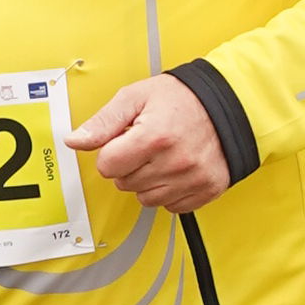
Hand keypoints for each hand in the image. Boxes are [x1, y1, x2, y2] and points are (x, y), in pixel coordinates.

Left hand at [75, 71, 239, 216]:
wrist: (228, 104)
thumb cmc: (183, 98)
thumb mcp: (136, 97)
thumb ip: (103, 122)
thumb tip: (75, 140)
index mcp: (154, 137)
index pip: (107, 166)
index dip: (111, 152)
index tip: (124, 141)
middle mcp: (174, 162)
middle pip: (124, 184)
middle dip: (129, 165)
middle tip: (147, 145)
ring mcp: (192, 179)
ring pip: (146, 199)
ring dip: (147, 181)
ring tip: (161, 157)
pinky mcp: (206, 189)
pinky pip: (172, 206)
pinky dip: (170, 191)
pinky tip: (175, 170)